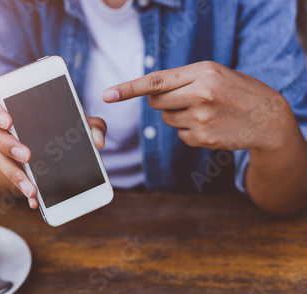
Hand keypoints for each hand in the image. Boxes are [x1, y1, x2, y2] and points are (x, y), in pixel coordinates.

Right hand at [0, 94, 106, 208]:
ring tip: (32, 188)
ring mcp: (2, 147)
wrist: (55, 141)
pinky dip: (23, 189)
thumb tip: (98, 141)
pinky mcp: (9, 166)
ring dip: (14, 174)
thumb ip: (91, 125)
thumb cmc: (62, 122)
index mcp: (13, 106)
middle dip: (6, 144)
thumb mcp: (78, 120)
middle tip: (27, 155)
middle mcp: (1, 126)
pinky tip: (35, 200)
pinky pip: (9, 178)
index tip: (9, 121)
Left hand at [102, 61, 297, 152]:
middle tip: (185, 98)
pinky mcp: (202, 138)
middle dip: (163, 101)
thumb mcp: (216, 73)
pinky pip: (179, 134)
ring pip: (166, 119)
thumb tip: (151, 92)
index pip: (156, 81)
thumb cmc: (238, 91)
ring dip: (178, 116)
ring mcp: (201, 119)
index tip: (107, 95)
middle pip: (156, 102)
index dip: (128, 88)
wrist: (269, 118)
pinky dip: (189, 130)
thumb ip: (184, 79)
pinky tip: (209, 125)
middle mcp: (200, 94)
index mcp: (203, 72)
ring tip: (205, 111)